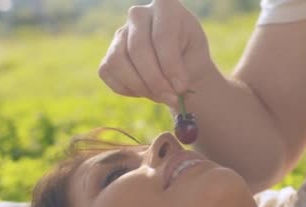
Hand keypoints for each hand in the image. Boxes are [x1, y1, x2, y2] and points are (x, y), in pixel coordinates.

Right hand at [98, 0, 212, 106]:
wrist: (179, 66)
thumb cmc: (190, 58)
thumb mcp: (197, 58)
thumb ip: (185, 69)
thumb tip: (173, 88)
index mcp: (166, 6)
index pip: (162, 36)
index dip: (170, 65)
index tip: (181, 87)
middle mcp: (138, 14)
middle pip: (138, 49)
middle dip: (155, 80)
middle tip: (171, 98)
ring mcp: (120, 33)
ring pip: (118, 61)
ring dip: (140, 86)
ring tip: (160, 96)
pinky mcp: (109, 53)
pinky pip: (108, 73)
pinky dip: (128, 89)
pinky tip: (146, 91)